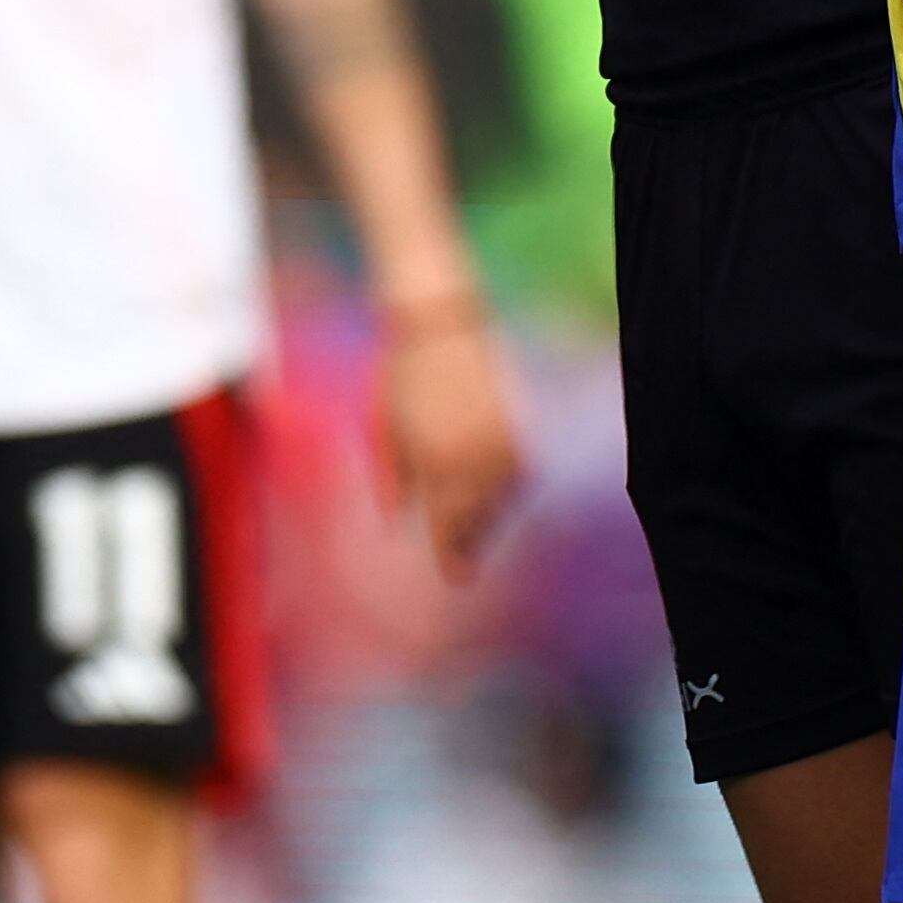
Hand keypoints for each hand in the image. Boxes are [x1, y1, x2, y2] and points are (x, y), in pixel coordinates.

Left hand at [377, 303, 523, 578]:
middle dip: (471, 540)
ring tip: (477, 527)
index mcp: (434, 460)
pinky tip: (496, 491)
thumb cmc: (400, 376)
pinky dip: (510, 486)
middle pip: (477, 517)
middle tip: (463, 562)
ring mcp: (498, 438)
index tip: (456, 577)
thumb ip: (391, 480)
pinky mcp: (518, 421)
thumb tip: (396, 524)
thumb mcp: (382, 429)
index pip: (449, 524)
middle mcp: (471, 454)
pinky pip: (520, 470)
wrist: (439, 324)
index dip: (452, 553)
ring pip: (503, 497)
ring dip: (491, 515)